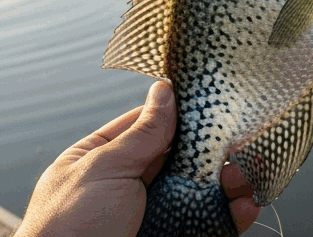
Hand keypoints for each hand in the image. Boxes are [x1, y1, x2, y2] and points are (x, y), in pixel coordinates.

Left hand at [14, 80, 259, 236]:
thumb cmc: (68, 226)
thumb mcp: (105, 168)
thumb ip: (142, 132)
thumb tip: (165, 90)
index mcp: (106, 157)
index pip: (151, 124)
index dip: (182, 114)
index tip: (214, 102)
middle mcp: (133, 184)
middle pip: (183, 157)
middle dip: (212, 149)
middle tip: (238, 141)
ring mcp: (154, 213)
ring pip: (201, 190)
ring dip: (228, 180)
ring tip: (241, 175)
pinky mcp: (172, 236)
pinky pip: (207, 222)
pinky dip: (230, 215)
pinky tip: (244, 206)